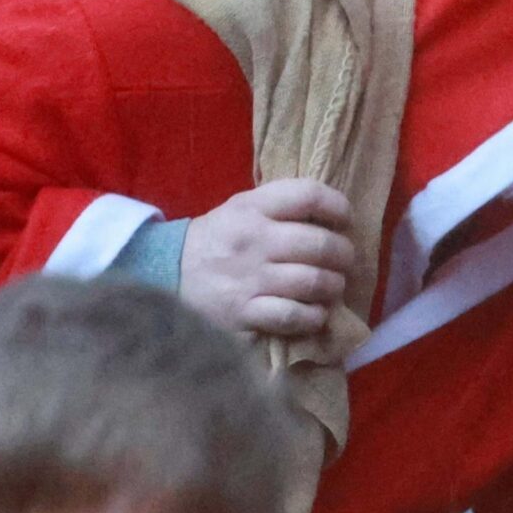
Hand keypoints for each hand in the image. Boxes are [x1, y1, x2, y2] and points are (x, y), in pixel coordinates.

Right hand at [180, 181, 354, 338]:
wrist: (167, 274)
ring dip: (334, 286)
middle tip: (343, 261)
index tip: (345, 220)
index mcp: (252, 208)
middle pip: (320, 244)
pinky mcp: (244, 313)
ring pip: (314, 282)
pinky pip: (294, 316)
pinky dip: (314, 316)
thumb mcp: (241, 210)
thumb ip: (281, 208)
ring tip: (332, 287)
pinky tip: (315, 313)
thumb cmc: (217, 241)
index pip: (309, 195)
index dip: (338, 207)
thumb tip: (334, 217)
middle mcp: (253, 240)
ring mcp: (249, 279)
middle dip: (344, 254)